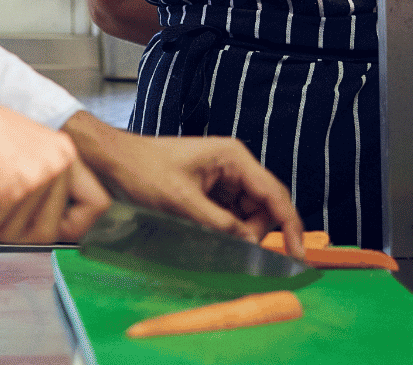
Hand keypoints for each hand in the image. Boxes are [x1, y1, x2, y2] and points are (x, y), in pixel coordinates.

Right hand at [0, 63, 109, 242]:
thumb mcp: (20, 152)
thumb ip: (37, 184)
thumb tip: (38, 226)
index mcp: (64, 151)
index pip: (96, 204)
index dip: (73, 226)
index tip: (49, 229)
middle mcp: (59, 161)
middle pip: (52, 230)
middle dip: (15, 234)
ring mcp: (38, 174)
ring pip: (18, 232)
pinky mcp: (12, 186)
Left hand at [61, 113, 307, 259]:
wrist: (114, 159)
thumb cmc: (144, 170)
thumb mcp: (182, 202)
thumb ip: (219, 225)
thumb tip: (251, 246)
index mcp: (233, 158)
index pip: (274, 194)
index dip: (290, 226)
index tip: (297, 255)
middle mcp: (233, 165)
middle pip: (264, 207)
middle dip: (256, 232)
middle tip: (237, 251)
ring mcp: (223, 177)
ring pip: (247, 214)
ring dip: (238, 233)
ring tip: (211, 239)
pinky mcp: (211, 189)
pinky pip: (230, 214)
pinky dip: (225, 229)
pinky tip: (208, 235)